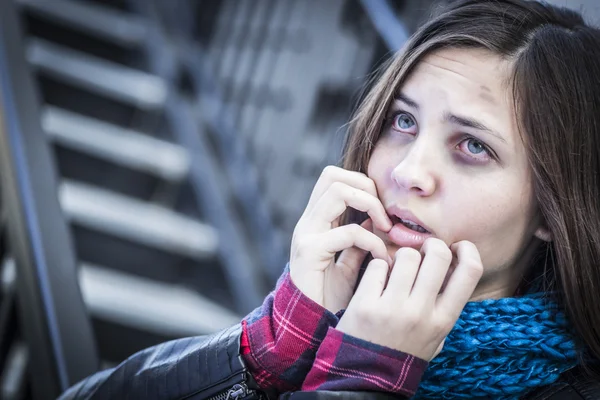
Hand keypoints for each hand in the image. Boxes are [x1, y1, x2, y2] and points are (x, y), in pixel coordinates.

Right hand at [289, 166, 392, 313]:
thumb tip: (374, 222)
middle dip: (366, 187)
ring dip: (370, 204)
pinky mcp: (309, 252)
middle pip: (333, 175)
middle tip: (385, 216)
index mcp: (316, 221)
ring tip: (385, 229)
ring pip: (338, 191)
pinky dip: (372, 241)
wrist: (309, 325)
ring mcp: (306, 234)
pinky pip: (348, 232)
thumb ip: (358, 242)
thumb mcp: (348, 264)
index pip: (334, 178)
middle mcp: (308, 222)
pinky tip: (382, 258)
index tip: (383, 211)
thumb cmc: (328, 296)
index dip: (362, 184)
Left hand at [336, 238, 482, 360]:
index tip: (457, 246)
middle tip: (422, 251)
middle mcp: (421, 312)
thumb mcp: (434, 337)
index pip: (471, 272)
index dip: (467, 250)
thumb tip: (455, 265)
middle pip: (438, 254)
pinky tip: (375, 280)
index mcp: (443, 320)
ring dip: (400, 256)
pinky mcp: (365, 305)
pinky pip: (377, 265)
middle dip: (430, 244)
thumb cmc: (402, 351)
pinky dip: (376, 267)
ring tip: (395, 268)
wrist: (365, 376)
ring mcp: (393, 308)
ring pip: (406, 255)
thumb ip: (445, 307)